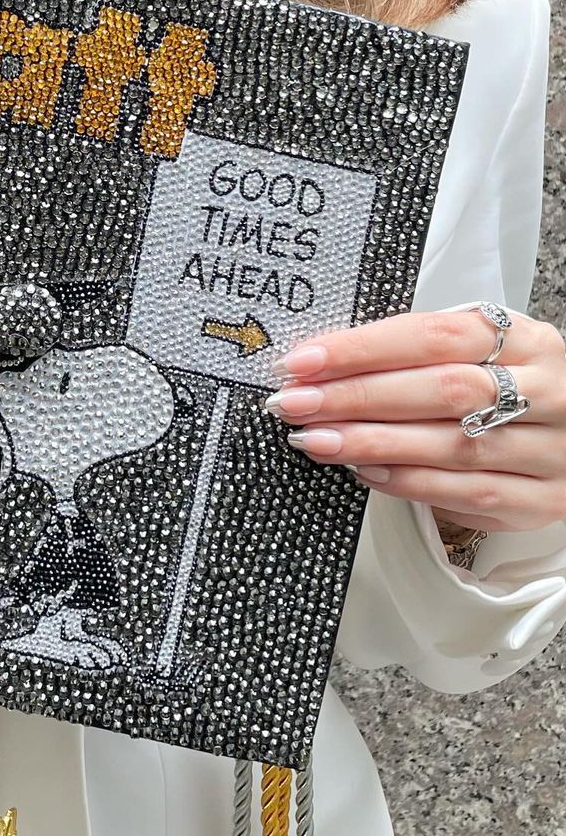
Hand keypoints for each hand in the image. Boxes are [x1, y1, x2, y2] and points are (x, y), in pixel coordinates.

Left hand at [263, 309, 565, 532]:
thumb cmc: (505, 388)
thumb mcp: (477, 355)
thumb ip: (414, 355)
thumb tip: (320, 366)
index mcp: (526, 339)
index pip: (434, 335)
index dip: (362, 348)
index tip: (301, 362)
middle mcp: (549, 390)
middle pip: (441, 390)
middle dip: (356, 397)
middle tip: (294, 403)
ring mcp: (551, 449)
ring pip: (452, 445)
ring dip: (371, 443)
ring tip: (313, 440)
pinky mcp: (544, 500)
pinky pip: (468, 493)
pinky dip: (407, 482)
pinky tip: (362, 472)